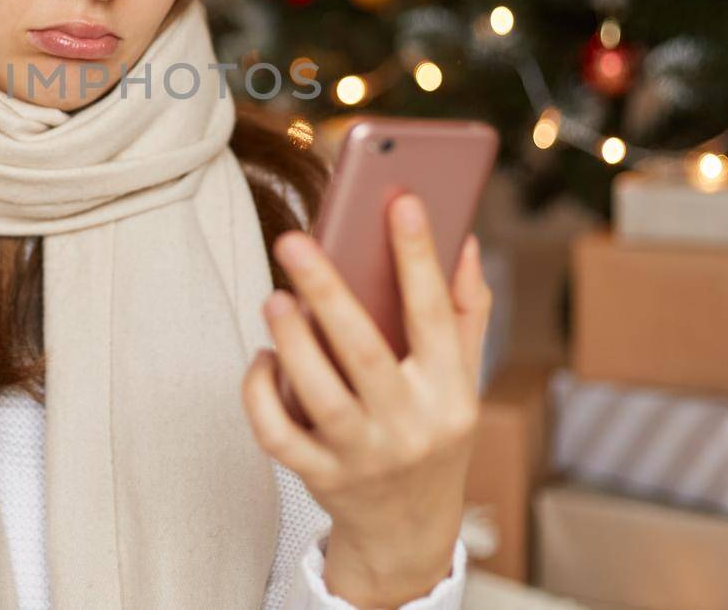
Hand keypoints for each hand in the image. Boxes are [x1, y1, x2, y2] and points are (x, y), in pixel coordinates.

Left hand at [240, 193, 491, 607]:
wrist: (410, 530)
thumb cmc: (433, 431)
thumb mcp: (463, 379)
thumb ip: (465, 311)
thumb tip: (463, 239)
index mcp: (451, 393)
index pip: (435, 315)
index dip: (419, 256)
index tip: (401, 198)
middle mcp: (410, 426)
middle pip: (365, 352)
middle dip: (328, 292)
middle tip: (295, 241)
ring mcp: (363, 456)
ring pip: (318, 395)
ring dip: (291, 341)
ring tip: (274, 297)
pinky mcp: (320, 477)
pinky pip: (279, 433)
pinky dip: (262, 393)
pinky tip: (263, 356)